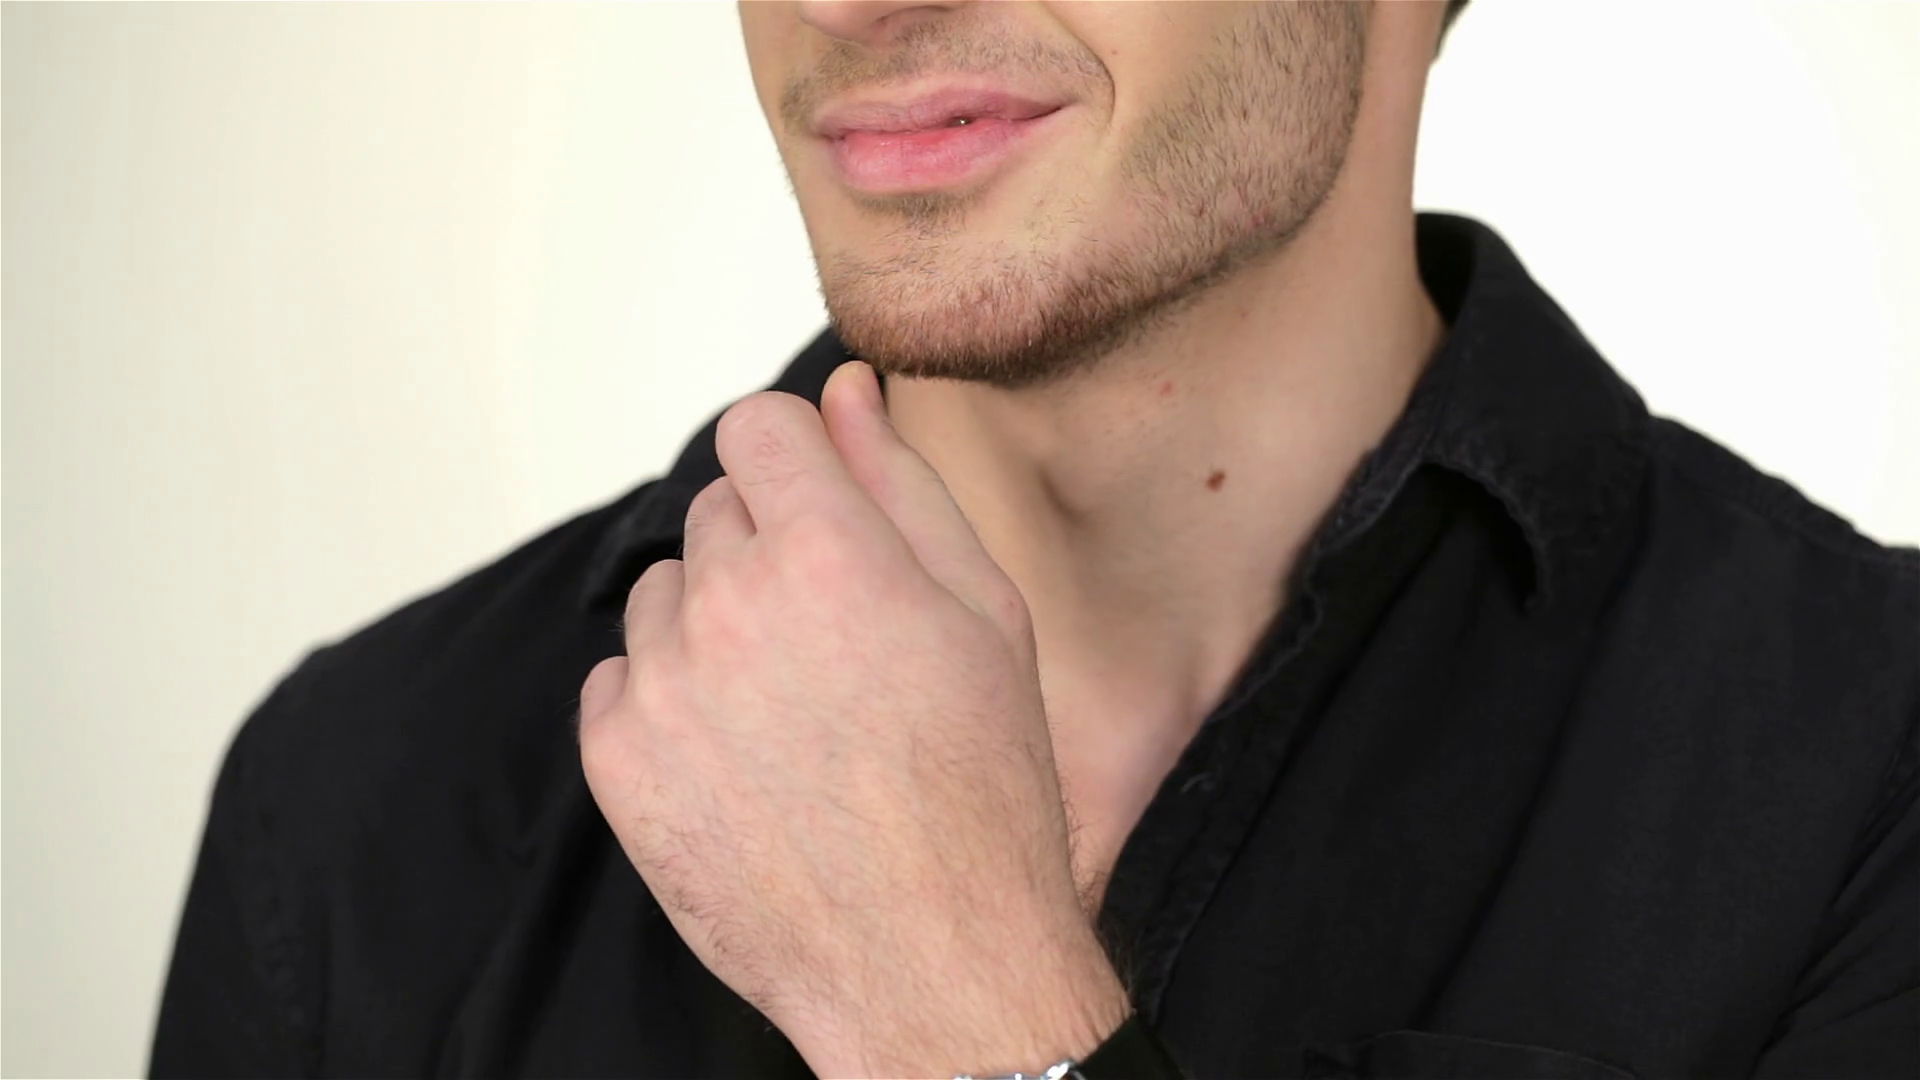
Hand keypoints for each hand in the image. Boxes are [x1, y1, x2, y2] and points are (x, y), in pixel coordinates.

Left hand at [578, 361, 1129, 1078]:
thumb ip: (899, 484)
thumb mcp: (982, 614)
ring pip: (664, 594)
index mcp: (830, 551)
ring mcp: (665, 687)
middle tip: (836, 645)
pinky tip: (741, 757)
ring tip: (791, 711)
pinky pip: (619, 681)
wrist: (931, 958)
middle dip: (768, 552)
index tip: (817, 508)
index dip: (793, 461)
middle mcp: (732, 604)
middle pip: (715, 512)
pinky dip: (667, 704)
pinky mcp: (620, 763)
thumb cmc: (978, 791)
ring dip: (713, 627)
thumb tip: (844, 391)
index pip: (756, 427)